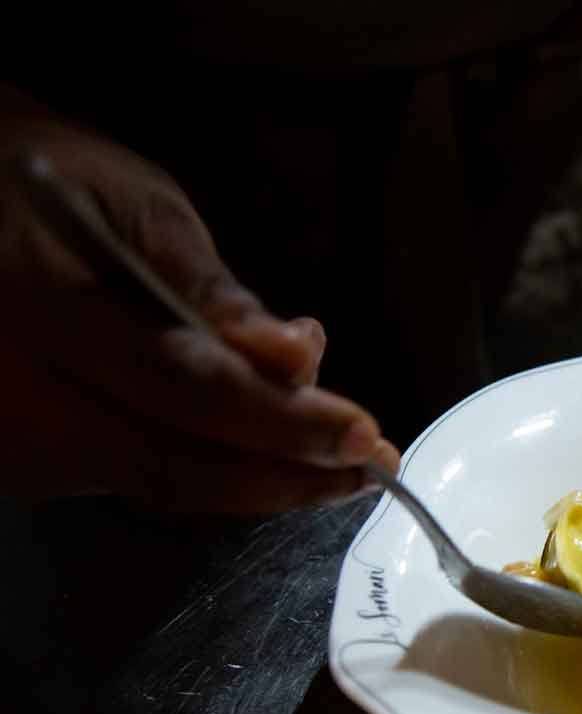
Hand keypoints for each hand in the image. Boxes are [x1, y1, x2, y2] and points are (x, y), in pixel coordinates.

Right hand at [1, 86, 399, 512]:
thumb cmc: (54, 187)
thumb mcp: (138, 206)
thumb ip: (211, 291)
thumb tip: (295, 360)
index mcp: (40, 304)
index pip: (182, 387)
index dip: (282, 422)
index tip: (365, 437)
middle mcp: (14, 392)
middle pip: (173, 464)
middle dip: (288, 475)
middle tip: (371, 469)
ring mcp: (10, 438)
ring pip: (160, 485)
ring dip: (261, 481)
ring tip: (337, 458)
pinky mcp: (20, 462)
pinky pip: (135, 480)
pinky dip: (214, 471)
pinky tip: (267, 447)